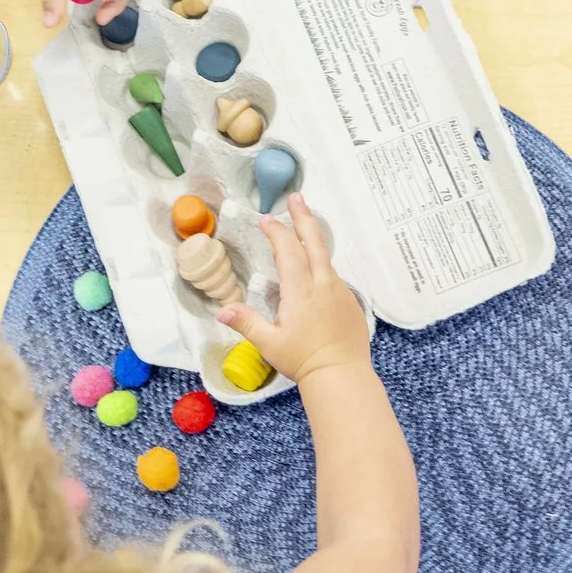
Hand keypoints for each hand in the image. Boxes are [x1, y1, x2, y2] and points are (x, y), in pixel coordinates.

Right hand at [215, 193, 369, 382]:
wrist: (342, 375)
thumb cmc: (303, 360)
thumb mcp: (269, 344)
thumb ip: (246, 323)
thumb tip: (222, 310)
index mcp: (301, 290)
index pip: (288, 251)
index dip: (277, 232)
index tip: (267, 219)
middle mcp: (323, 284)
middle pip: (314, 241)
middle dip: (303, 217)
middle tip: (297, 197)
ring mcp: (340, 292)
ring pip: (325, 258)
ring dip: (313, 239)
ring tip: (303, 229)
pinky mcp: (350, 302)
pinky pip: (333, 276)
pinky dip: (321, 265)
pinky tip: (315, 272)